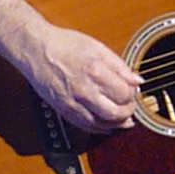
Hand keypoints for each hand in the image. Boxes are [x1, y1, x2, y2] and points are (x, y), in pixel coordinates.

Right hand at [17, 23, 142, 132]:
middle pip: (116, 113)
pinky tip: (107, 125)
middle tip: (131, 105)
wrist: (37, 50)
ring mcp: (73, 103)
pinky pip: (86, 127)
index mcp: (96, 71)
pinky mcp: (64, 110)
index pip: (125, 93)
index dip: (133, 94)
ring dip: (117, 124)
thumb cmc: (66, 45)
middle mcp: (85, 90)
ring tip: (124, 117)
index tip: (132, 90)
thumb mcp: (98, 48)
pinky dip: (100, 129)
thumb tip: (137, 81)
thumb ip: (120, 66)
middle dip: (129, 111)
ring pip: (102, 124)